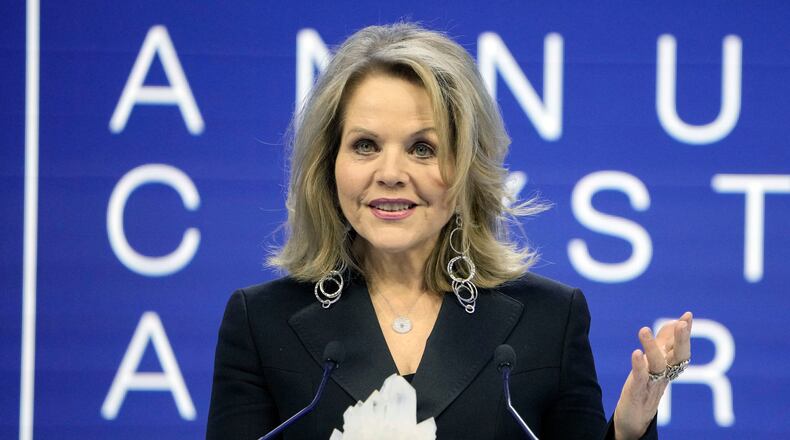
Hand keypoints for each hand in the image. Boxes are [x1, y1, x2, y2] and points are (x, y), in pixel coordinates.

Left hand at [613, 312, 692, 439]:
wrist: (634, 420)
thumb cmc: (645, 389)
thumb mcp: (655, 364)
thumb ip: (664, 344)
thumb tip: (673, 322)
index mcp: (668, 368)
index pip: (680, 348)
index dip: (684, 333)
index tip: (688, 316)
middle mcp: (663, 375)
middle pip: (677, 357)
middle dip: (681, 340)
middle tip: (682, 323)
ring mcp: (651, 384)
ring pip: (657, 365)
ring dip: (651, 347)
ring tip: (643, 329)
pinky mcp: (637, 393)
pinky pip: (640, 378)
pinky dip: (638, 366)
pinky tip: (636, 353)